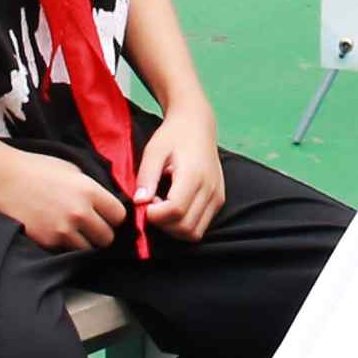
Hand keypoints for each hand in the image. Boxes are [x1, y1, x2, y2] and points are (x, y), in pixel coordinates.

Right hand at [0, 140, 126, 254]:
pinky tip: (56, 233)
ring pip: (87, 250)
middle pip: (107, 238)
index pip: (119, 216)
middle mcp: (79, 212)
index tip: (106, 217)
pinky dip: (64, 247)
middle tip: (91, 228)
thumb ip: (92, 187)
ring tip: (72, 232)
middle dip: (101, 234)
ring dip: (83, 243)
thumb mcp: (71, 170)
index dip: (113, 217)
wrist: (3, 178)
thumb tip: (106, 204)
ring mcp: (62, 230)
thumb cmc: (37, 169)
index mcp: (89, 191)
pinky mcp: (46, 242)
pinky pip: (66, 252)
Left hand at [137, 99, 224, 237]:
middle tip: (152, 205)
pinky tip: (174, 206)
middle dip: (163, 224)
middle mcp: (210, 189)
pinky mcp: (218, 200)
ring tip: (163, 207)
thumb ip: (146, 176)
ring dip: (174, 228)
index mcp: (194, 175)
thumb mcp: (154, 150)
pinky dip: (184, 224)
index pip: (175, 211)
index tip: (144, 202)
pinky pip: (201, 225)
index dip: (155, 215)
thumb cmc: (173, 135)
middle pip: (186, 228)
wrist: (198, 124)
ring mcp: (217, 196)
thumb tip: (139, 202)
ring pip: (195, 233)